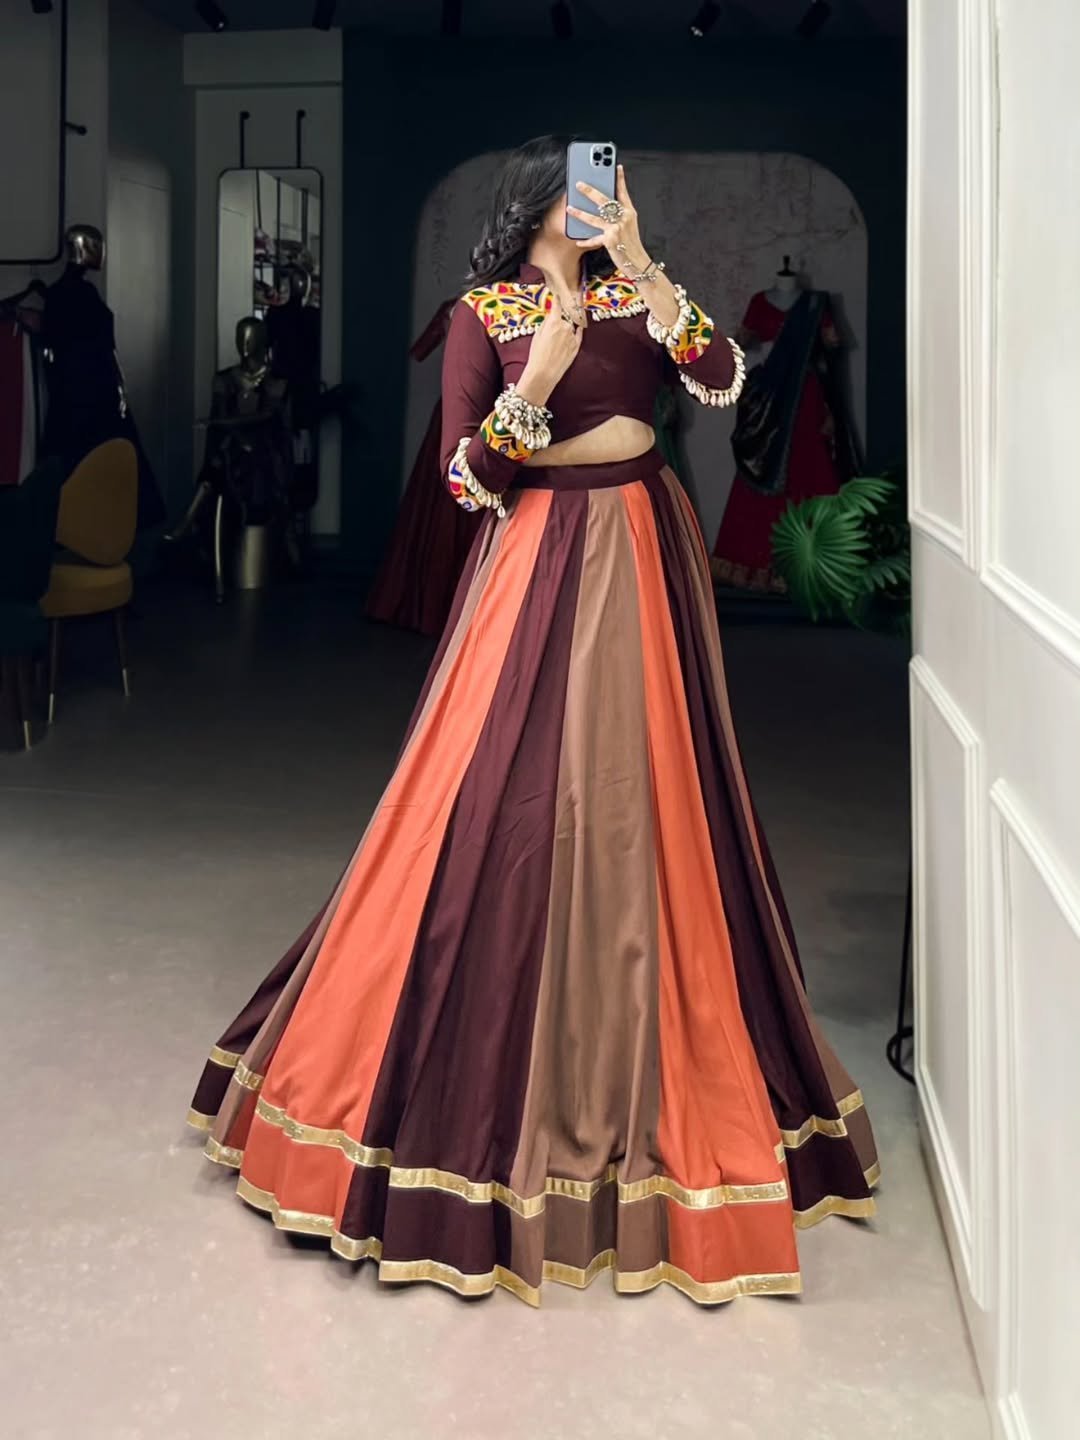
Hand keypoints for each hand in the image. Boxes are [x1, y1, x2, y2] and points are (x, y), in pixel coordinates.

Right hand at [517, 291, 583, 406]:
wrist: (544, 373)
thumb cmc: (537, 355)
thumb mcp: (537, 335)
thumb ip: (546, 323)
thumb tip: (550, 316)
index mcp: (554, 322)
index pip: (557, 305)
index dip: (557, 300)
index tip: (557, 295)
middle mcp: (565, 326)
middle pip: (563, 318)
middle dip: (559, 320)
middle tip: (551, 330)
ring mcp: (572, 336)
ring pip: (570, 327)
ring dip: (566, 328)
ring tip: (556, 340)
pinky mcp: (576, 346)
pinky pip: (578, 335)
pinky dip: (577, 331)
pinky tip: (577, 329)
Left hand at [566, 164, 649, 274]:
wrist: (638, 262)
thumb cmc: (631, 244)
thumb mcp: (630, 225)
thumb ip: (619, 215)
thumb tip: (603, 207)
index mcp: (629, 212)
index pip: (623, 192)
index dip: (620, 178)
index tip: (616, 166)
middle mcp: (623, 218)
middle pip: (604, 201)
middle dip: (590, 191)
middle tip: (578, 184)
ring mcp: (616, 228)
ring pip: (594, 218)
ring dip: (579, 213)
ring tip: (569, 208)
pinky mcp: (610, 240)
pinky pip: (594, 239)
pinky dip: (586, 241)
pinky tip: (578, 240)